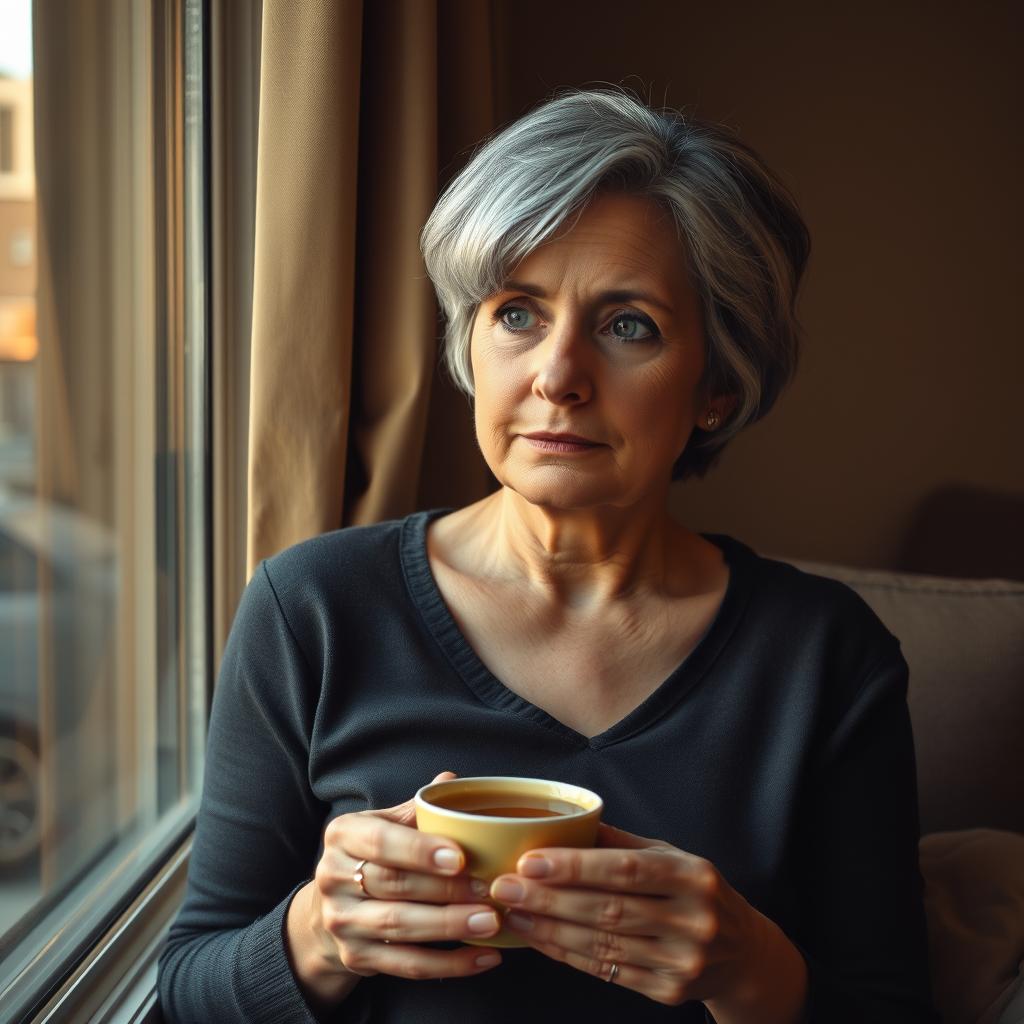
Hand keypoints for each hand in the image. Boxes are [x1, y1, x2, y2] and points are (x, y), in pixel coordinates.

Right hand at [292, 773, 502, 996]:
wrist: (331, 908)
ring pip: (400, 926)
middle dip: (445, 890)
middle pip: (394, 885)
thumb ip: (418, 809)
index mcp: (343, 834)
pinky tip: (485, 957)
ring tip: (491, 921)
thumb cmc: (373, 855)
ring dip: (450, 926)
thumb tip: (451, 781)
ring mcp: (342, 921)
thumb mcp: (385, 823)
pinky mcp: (355, 958)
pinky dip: (449, 964)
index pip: (380, 842)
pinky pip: (407, 965)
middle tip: (488, 889)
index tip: (459, 856)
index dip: (420, 850)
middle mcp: (334, 877)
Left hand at [488, 822, 763, 1006]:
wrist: (744, 955)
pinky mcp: (668, 992)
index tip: (529, 861)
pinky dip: (567, 954)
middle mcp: (692, 919)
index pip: (625, 870)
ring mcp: (682, 961)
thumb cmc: (697, 892)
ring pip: (602, 945)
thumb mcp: (671, 856)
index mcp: (693, 875)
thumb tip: (567, 820)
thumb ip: (621, 843)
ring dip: (548, 930)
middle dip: (548, 899)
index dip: (574, 866)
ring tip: (512, 914)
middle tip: (505, 887)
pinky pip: (606, 972)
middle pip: (608, 910)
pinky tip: (539, 939)